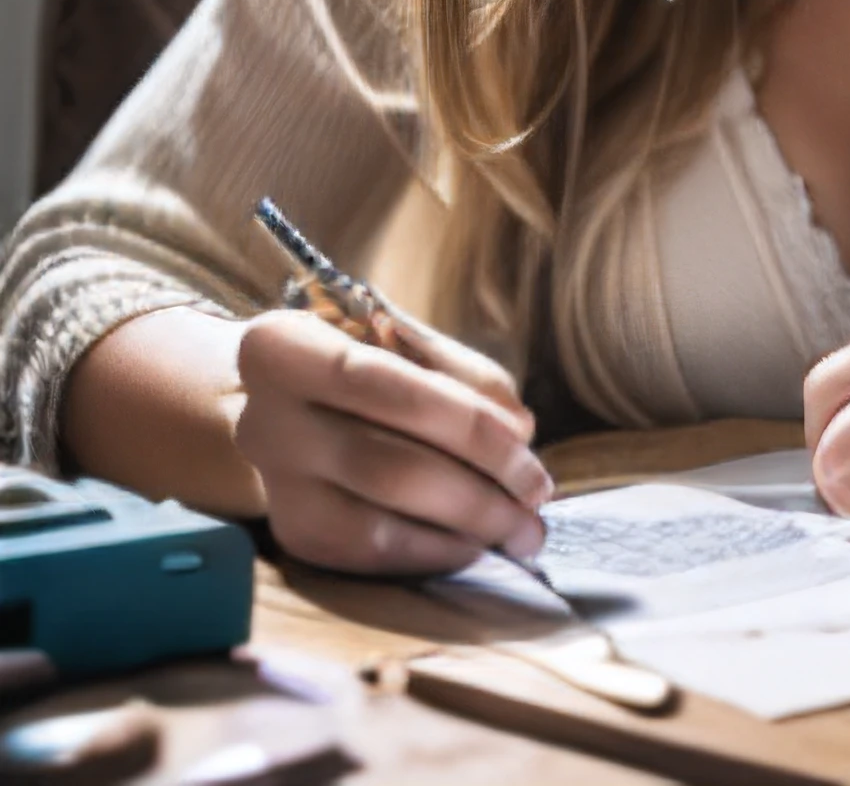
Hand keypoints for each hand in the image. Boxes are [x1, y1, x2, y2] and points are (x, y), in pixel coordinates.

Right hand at [235, 310, 552, 574]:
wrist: (287, 404)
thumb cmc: (361, 359)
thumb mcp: (402, 341)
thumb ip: (462, 374)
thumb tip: (520, 429)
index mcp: (283, 349)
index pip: (386, 387)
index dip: (464, 421)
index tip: (528, 444)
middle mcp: (264, 421)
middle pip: (388, 465)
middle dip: (478, 489)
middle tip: (538, 502)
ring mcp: (274, 486)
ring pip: (380, 520)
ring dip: (465, 530)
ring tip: (521, 530)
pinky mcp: (292, 535)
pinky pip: (371, 556)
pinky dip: (432, 552)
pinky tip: (475, 542)